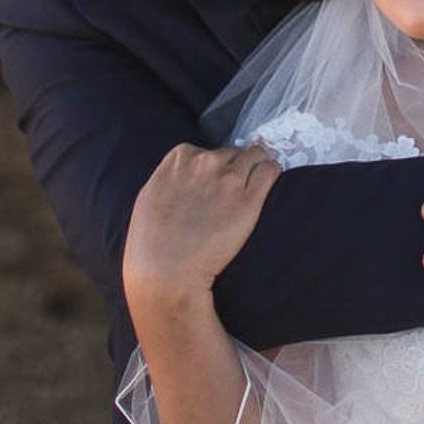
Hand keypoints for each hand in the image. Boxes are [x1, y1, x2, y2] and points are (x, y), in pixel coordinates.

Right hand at [122, 143, 279, 312]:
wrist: (166, 272)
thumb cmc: (152, 241)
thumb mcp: (151, 193)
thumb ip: (172, 175)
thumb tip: (187, 170)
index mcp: (181, 157)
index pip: (210, 150)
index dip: (215, 167)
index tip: (215, 182)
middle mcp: (206, 162)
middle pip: (233, 154)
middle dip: (235, 168)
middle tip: (233, 191)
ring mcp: (229, 180)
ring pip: (257, 156)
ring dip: (258, 166)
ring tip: (257, 181)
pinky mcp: (249, 201)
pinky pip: (271, 171)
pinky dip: (272, 173)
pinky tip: (270, 181)